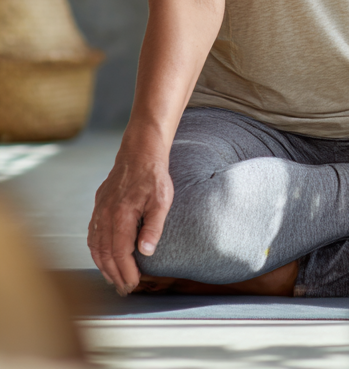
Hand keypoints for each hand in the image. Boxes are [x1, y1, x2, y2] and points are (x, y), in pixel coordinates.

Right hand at [88, 148, 173, 295]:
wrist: (139, 153)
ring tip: (113, 280)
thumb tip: (147, 252)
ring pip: (96, 247)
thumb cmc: (153, 176)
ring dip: (103, 266)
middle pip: (106, 254)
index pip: (120, 253)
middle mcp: (105, 216)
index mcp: (121, 216)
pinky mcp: (98, 207)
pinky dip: (97, 251)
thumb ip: (154, 226)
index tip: (133, 285)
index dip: (125, 272)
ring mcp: (99, 212)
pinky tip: (103, 258)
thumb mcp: (162, 199)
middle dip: (114, 275)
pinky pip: (92, 235)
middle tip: (124, 289)